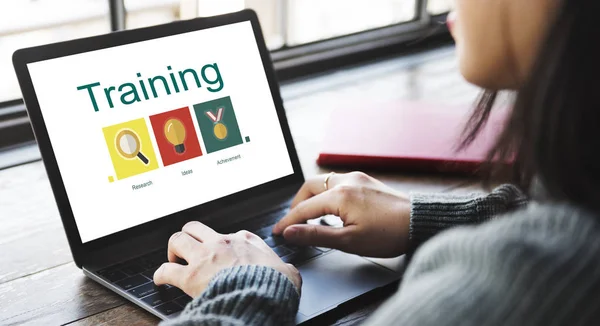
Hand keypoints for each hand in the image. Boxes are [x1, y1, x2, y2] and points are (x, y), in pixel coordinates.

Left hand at [154, 221, 301, 297]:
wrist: (262, 296)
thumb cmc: (275, 285)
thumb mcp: (287, 271)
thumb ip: (284, 268)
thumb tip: (289, 273)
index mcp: (244, 240)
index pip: (228, 234)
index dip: (222, 244)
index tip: (222, 254)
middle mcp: (221, 243)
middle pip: (195, 227)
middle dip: (189, 236)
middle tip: (188, 249)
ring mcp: (204, 257)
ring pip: (177, 239)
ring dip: (173, 249)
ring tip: (173, 259)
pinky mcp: (190, 276)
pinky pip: (166, 270)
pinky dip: (160, 274)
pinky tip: (160, 280)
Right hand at [273, 172, 409, 257]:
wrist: (420, 222)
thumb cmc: (389, 234)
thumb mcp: (349, 241)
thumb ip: (316, 235)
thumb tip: (291, 232)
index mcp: (340, 195)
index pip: (304, 208)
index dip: (288, 221)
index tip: (277, 232)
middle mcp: (346, 181)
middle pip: (309, 187)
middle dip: (297, 204)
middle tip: (293, 222)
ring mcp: (357, 178)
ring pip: (323, 182)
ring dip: (312, 197)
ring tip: (310, 217)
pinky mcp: (365, 181)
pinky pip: (337, 182)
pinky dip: (326, 193)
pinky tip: (331, 208)